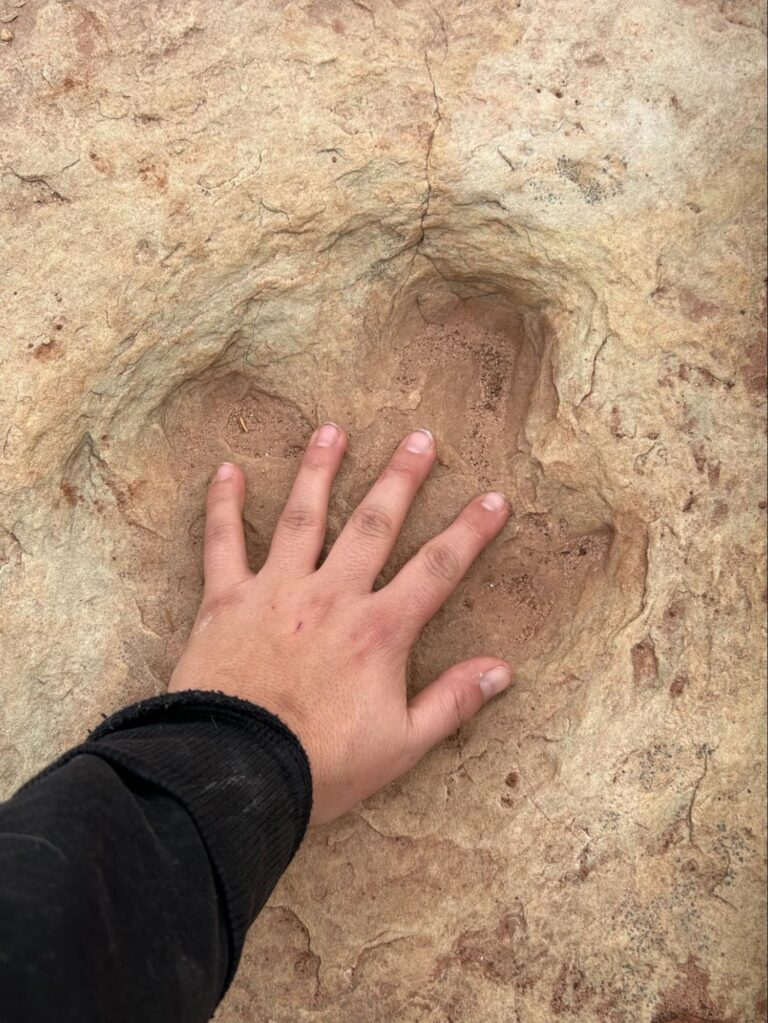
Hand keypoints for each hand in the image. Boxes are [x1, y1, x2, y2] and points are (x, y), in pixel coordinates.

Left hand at [169, 424, 511, 824]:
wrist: (235, 774)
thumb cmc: (321, 765)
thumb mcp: (402, 745)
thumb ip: (453, 702)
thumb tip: (503, 670)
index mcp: (379, 630)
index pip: (437, 569)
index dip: (471, 532)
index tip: (494, 499)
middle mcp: (332, 596)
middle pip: (375, 524)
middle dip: (401, 478)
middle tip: (420, 437)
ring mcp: (277, 591)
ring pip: (304, 516)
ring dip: (320, 469)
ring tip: (333, 430)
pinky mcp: (226, 600)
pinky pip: (224, 542)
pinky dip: (224, 505)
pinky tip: (228, 470)